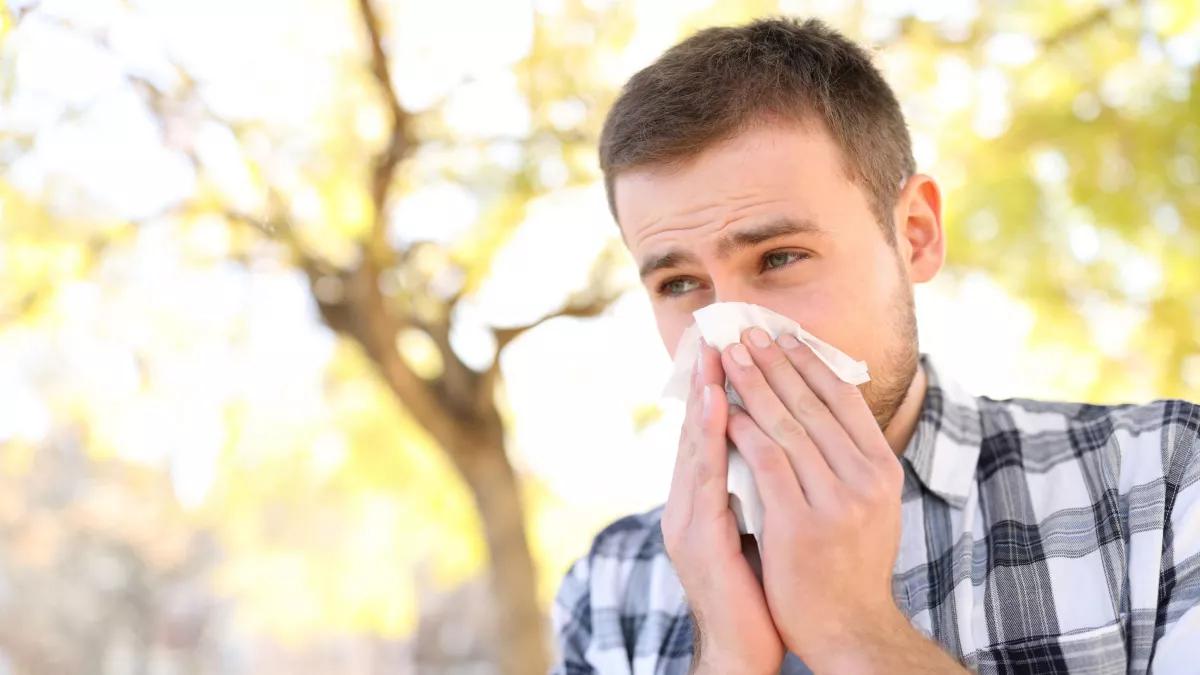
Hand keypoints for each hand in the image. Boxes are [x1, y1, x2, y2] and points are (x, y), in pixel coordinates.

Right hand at [661, 339, 784, 674]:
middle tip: (715, 331)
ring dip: (704, 395)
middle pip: (696, 430)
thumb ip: (758, 490)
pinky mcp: (696, 538)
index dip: (716, 389)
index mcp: (704, 501)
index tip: (728, 347)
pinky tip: (720, 405)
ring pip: (695, 444)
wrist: (745, 651)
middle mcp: (688, 504)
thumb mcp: (760, 530)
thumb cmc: (759, 593)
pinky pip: (705, 476)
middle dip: (706, 379)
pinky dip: (711, 436)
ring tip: (714, 352)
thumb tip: (778, 451)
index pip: (711, 433)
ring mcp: (687, 520)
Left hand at [720, 328, 906, 667]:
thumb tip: (830, 407)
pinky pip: (767, 461)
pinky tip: (723, 409)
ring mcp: (837, 501)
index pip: (845, 400)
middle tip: (746, 331)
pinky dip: (743, 430)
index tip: (784, 335)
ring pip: (787, 425)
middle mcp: (867, 479)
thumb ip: (850, 460)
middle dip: (776, 362)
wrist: (848, 629)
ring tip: (730, 356)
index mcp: (882, 469)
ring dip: (754, 384)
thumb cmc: (849, 565)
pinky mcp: (802, 522)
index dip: (811, 363)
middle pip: (813, 404)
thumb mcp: (866, 505)